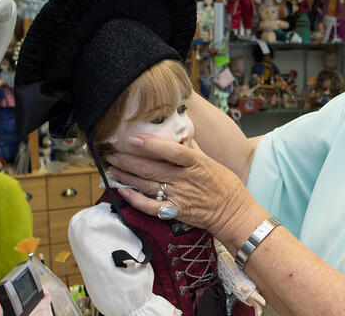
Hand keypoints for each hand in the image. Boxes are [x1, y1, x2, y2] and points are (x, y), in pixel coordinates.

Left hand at [106, 134, 256, 239]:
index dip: (152, 144)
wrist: (233, 213)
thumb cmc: (224, 184)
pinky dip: (135, 200)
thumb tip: (180, 132)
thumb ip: (192, 148)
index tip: (134, 138)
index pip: (172, 151)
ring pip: (147, 186)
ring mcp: (179, 196)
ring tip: (113, 170)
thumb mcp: (210, 161)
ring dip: (127, 178)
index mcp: (196, 163)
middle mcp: (185, 179)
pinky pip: (151, 207)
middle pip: (152, 169)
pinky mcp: (176, 212)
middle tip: (111, 155)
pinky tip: (123, 192)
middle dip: (128, 161)